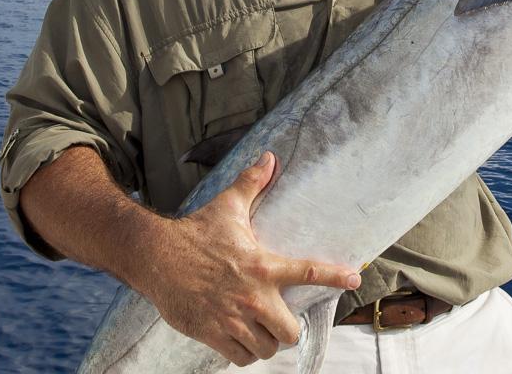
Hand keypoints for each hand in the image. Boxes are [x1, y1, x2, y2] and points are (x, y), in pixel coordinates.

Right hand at [133, 152, 360, 366]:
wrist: (156, 256)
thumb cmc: (195, 233)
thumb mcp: (227, 207)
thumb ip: (252, 184)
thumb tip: (269, 158)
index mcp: (263, 265)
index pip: (309, 271)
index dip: (335, 276)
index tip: (355, 279)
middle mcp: (253, 297)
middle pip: (290, 331)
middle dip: (287, 329)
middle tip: (278, 319)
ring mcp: (233, 319)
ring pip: (266, 348)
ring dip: (265, 342)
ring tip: (258, 330)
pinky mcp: (213, 334)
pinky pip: (241, 358)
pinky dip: (243, 353)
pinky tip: (240, 339)